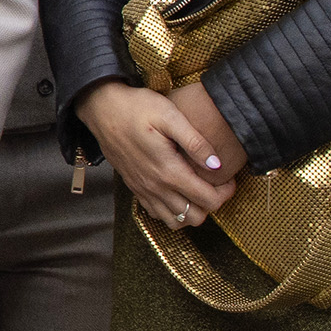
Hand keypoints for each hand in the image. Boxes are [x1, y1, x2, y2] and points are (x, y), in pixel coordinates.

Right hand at [81, 78, 239, 229]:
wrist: (102, 109)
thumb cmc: (137, 108)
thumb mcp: (170, 116)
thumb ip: (195, 142)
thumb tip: (218, 164)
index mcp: (168, 171)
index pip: (207, 199)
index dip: (226, 193)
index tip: (229, 177)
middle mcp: (155, 187)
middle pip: (194, 216)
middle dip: (212, 204)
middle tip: (216, 184)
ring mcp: (143, 190)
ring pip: (176, 221)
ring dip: (192, 211)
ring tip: (198, 190)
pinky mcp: (134, 188)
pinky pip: (157, 214)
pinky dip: (172, 211)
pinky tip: (177, 192)